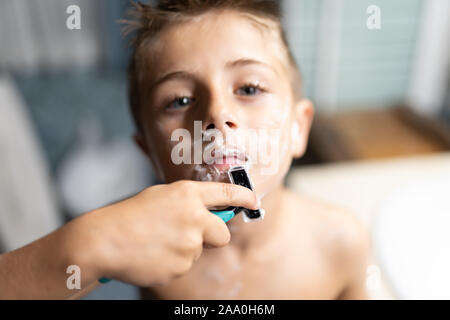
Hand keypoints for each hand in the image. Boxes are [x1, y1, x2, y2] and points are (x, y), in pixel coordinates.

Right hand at [80, 180, 257, 286]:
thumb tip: (209, 212)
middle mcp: (194, 218)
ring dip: (184, 249)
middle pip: (222, 233)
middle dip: (214, 236)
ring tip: (157, 242)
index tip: (254, 201)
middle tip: (193, 234)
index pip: (227, 193)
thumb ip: (188, 202)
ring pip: (198, 251)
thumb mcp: (161, 197)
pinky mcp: (180, 267)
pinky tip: (154, 254)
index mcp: (187, 195)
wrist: (103, 241)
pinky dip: (173, 262)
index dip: (245, 196)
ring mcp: (188, 245)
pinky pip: (184, 265)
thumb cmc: (129, 215)